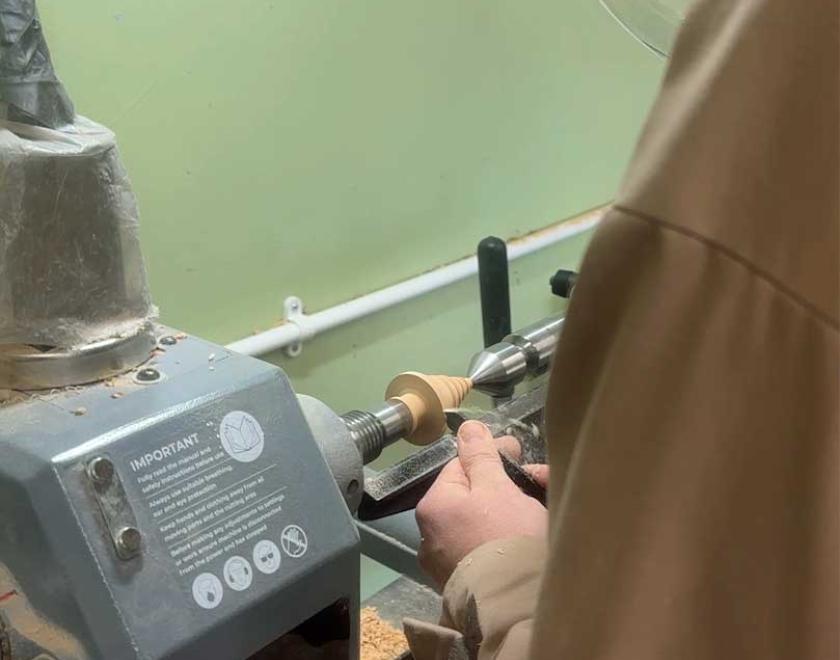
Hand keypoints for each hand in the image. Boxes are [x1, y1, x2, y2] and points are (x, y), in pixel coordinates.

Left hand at [415, 420, 547, 588]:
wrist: (514, 604)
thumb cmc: (504, 536)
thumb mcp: (496, 487)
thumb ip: (481, 456)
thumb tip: (467, 426)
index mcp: (433, 506)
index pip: (461, 466)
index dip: (492, 456)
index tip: (519, 452)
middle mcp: (431, 534)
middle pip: (472, 495)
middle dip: (506, 484)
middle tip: (538, 480)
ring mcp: (446, 561)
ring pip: (481, 520)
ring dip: (509, 508)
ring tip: (540, 506)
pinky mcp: (465, 580)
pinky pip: (484, 545)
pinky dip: (504, 535)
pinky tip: (527, 534)